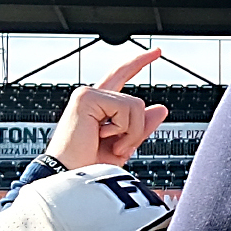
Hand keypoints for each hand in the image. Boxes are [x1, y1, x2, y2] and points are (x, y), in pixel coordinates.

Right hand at [47, 52, 167, 169]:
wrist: (70, 178)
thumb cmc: (88, 166)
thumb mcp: (123, 145)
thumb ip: (141, 126)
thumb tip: (160, 109)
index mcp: (98, 105)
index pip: (121, 75)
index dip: (139, 62)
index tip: (157, 52)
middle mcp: (91, 96)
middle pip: (135, 101)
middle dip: (136, 129)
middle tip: (120, 147)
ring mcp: (88, 95)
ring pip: (135, 106)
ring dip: (130, 133)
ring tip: (112, 146)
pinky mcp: (87, 97)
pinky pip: (126, 108)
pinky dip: (123, 129)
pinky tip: (103, 137)